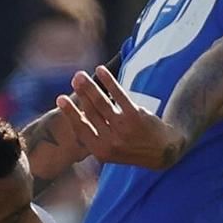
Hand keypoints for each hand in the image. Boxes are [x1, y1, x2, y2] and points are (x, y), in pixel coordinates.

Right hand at [55, 67, 186, 169]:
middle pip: (91, 111)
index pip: (81, 128)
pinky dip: (108, 81)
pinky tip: (101, 71)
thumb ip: (95, 136)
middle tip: (75, 78)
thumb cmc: (132, 147)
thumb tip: (76, 115)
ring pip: (101, 102)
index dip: (70, 112)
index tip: (60, 98)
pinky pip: (118, 95)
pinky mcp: (136, 116)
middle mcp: (111, 141)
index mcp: (101, 151)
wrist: (163, 151)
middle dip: (81, 93)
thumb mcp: (111, 150)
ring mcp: (124, 128)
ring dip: (89, 86)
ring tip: (81, 75)